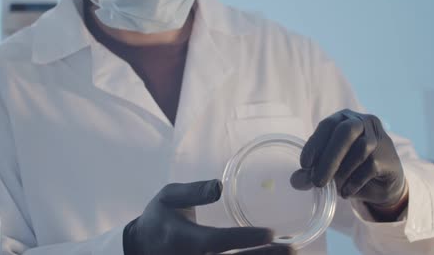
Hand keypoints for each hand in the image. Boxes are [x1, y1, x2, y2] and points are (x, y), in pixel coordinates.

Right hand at [124, 179, 294, 254]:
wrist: (141, 248)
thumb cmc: (159, 218)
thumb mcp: (168, 197)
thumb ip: (192, 191)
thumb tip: (219, 186)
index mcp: (185, 239)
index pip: (219, 242)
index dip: (245, 239)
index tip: (271, 233)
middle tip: (293, 248)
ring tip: (290, 254)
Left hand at [293, 109, 406, 210]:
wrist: (382, 183)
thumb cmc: (350, 169)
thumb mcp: (328, 169)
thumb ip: (311, 172)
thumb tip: (295, 181)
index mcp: (344, 119)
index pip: (327, 125)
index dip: (315, 144)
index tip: (304, 165)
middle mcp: (363, 122)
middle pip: (346, 132)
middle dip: (329, 158)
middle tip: (317, 182)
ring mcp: (379, 138)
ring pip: (360, 150)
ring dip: (343, 172)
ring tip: (334, 188)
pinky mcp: (388, 156)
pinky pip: (370, 167)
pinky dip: (354, 182)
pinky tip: (346, 192)